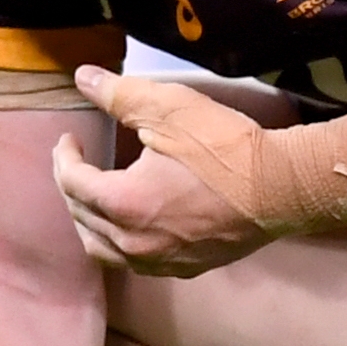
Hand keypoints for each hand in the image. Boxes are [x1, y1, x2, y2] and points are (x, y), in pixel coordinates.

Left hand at [50, 62, 283, 279]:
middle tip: (77, 162)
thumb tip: (82, 77)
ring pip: (102, 249)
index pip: (72, 182)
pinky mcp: (183, 268)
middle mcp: (134, 242)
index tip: (70, 139)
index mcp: (124, 202)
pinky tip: (129, 224)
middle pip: (81, 217)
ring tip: (93, 196)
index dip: (65, 157)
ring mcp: (159, 260)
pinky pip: (133, 262)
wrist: (281, 187)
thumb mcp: (168, 109)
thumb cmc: (225, 146)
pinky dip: (118, 242)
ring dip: (89, 221)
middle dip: (72, 187)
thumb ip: (119, 95)